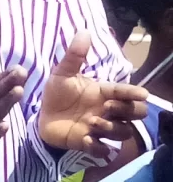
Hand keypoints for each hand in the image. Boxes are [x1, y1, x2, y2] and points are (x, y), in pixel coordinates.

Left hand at [38, 34, 148, 155]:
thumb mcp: (62, 73)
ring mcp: (101, 128)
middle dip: (127, 111)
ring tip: (92, 122)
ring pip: (123, 132)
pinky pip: (104, 150)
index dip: (135, 93)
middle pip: (136, 113)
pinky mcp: (90, 144)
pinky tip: (87, 139)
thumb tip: (83, 31)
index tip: (141, 93)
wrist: (41, 115)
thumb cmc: (58, 93)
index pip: (128, 92)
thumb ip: (74, 56)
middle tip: (107, 107)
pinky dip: (99, 147)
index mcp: (106, 92)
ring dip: (112, 128)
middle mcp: (108, 111)